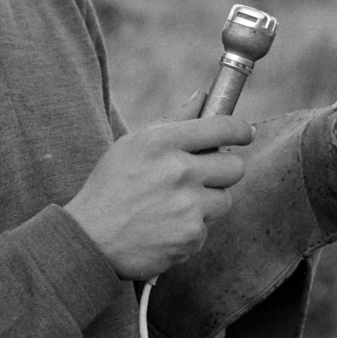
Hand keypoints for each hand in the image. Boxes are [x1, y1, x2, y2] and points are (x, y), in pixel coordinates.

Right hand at [65, 115, 252, 280]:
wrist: (90, 240)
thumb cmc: (110, 188)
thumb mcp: (132, 145)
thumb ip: (172, 120)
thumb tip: (201, 96)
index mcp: (162, 142)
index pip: (223, 127)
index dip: (241, 130)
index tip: (246, 133)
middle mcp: (178, 171)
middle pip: (235, 166)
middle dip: (223, 171)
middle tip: (203, 177)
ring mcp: (188, 206)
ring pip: (224, 200)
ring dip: (206, 204)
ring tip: (174, 206)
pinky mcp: (191, 236)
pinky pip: (206, 229)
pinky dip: (190, 231)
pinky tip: (165, 228)